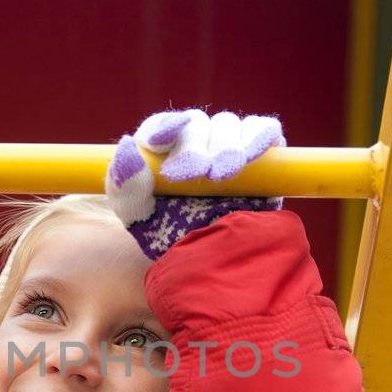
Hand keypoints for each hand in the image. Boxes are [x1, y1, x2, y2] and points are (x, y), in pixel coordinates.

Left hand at [104, 109, 285, 259]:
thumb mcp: (139, 219)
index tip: (160, 142)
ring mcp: (231, 148)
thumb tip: (127, 146)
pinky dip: (258, 137)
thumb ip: (126, 186)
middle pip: (197, 125)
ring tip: (223, 176)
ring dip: (225, 146)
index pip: (160, 127)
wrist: (218, 267)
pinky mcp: (265, 156)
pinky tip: (248, 158)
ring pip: (229, 125)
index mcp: (163, 154)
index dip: (162, 129)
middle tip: (198, 174)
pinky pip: (264, 131)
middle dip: (195, 147)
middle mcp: (197, 145)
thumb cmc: (173, 240)